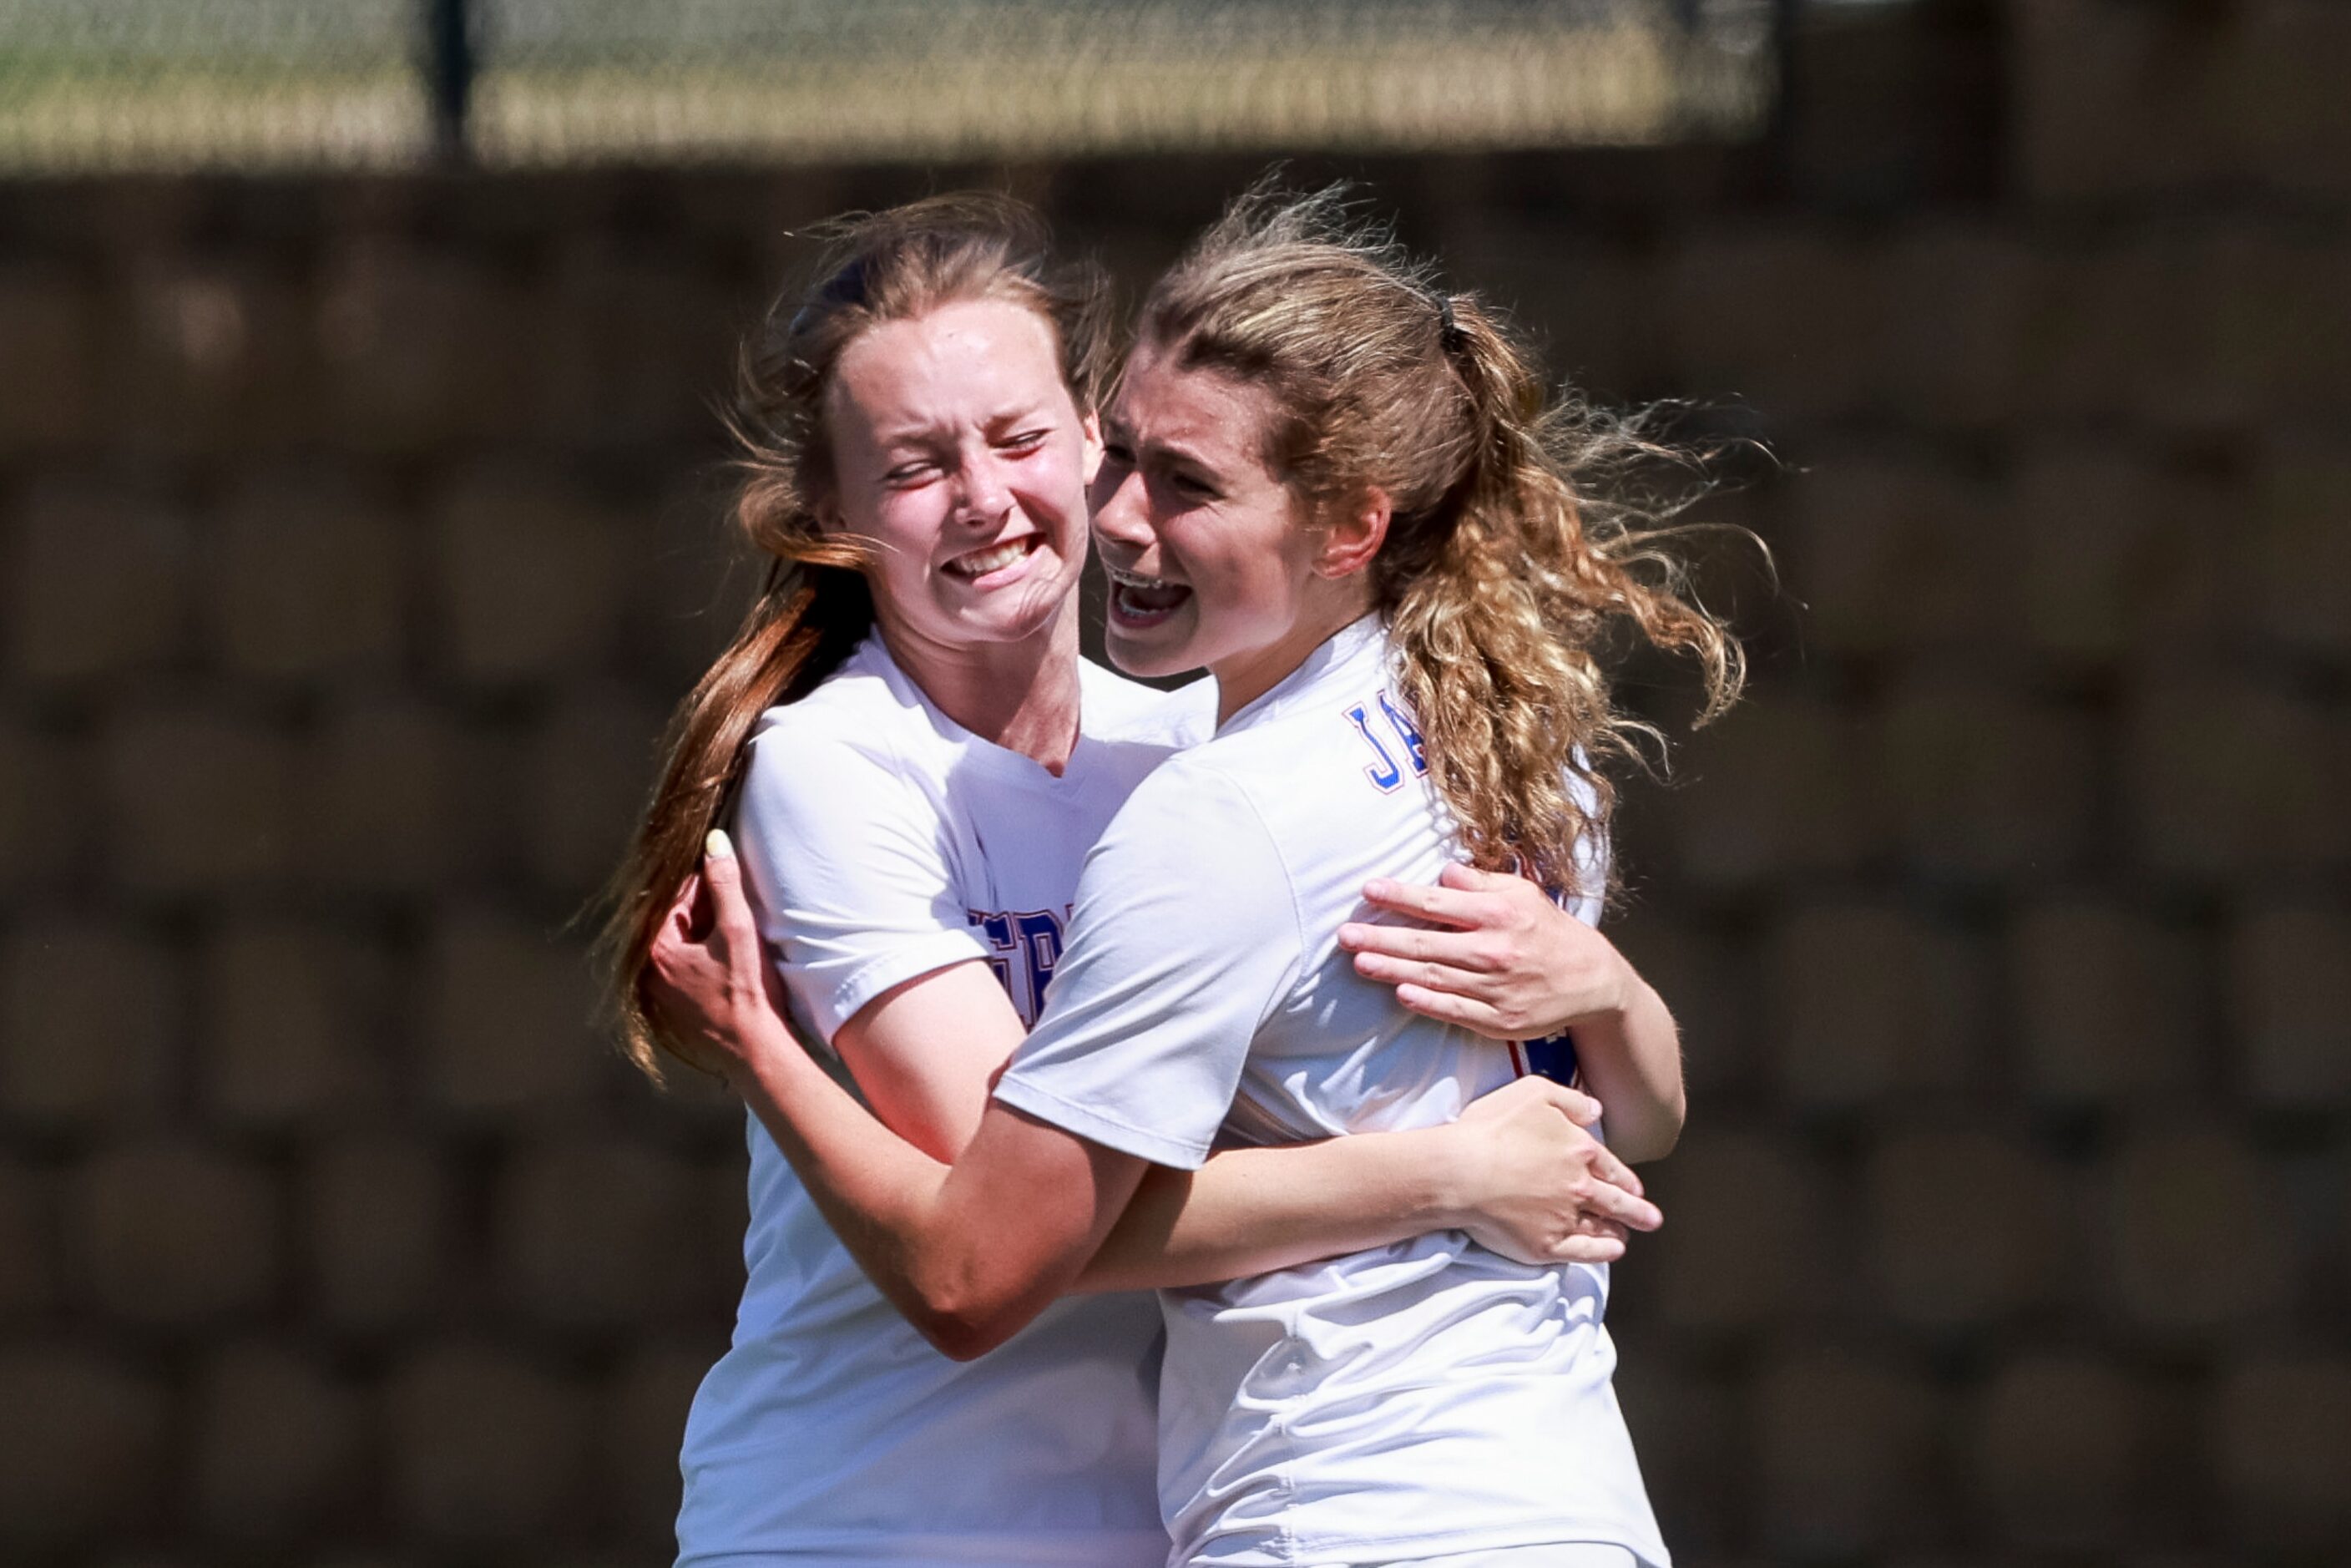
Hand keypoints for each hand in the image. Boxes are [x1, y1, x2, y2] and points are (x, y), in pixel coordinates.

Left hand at [644, 830, 800, 1090]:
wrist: (756, 1052)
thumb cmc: (747, 994)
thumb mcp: (738, 930)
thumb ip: (724, 884)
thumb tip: (714, 843)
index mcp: (656, 951)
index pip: (675, 900)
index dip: (705, 886)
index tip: (730, 882)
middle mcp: (650, 974)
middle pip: (677, 924)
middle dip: (706, 911)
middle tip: (738, 909)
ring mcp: (662, 996)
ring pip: (683, 949)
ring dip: (707, 936)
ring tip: (738, 936)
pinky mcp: (677, 1012)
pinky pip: (688, 973)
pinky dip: (706, 962)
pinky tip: (732, 964)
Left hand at [1338, 863, 1631, 1040]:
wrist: (1593, 981)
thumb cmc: (1549, 930)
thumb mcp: (1524, 894)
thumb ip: (1482, 882)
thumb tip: (1443, 873)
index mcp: (1499, 914)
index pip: (1438, 904)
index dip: (1400, 896)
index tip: (1368, 890)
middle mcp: (1495, 951)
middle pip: (1427, 944)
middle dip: (1382, 938)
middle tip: (1344, 935)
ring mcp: (1497, 988)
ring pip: (1435, 978)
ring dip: (1393, 970)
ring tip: (1360, 962)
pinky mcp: (1499, 1019)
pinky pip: (1455, 1009)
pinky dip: (1426, 1002)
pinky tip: (1400, 994)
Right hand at [1446, 1076, 1660, 1264]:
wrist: (1459, 1170)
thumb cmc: (1489, 1128)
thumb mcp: (1532, 1093)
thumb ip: (1570, 1100)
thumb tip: (1597, 1112)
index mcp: (1579, 1149)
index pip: (1610, 1166)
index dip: (1624, 1177)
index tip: (1634, 1186)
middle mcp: (1580, 1186)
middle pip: (1616, 1200)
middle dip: (1637, 1210)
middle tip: (1651, 1218)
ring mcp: (1565, 1217)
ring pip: (1602, 1227)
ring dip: (1619, 1230)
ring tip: (1628, 1235)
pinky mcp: (1547, 1245)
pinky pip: (1584, 1252)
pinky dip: (1603, 1252)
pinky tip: (1613, 1251)